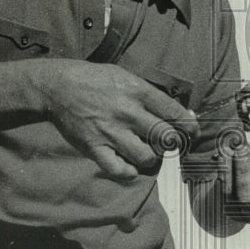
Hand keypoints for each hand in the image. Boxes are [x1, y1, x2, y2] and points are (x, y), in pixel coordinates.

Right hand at [36, 59, 198, 179]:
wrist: (57, 87)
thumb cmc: (94, 80)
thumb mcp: (125, 76)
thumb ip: (150, 94)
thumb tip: (179, 113)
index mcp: (137, 91)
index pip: (174, 112)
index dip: (189, 126)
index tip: (192, 133)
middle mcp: (127, 112)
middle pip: (165, 137)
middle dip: (172, 144)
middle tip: (167, 144)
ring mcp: (110, 132)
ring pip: (146, 157)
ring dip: (150, 158)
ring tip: (145, 151)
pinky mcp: (94, 147)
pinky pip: (119, 170)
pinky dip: (128, 172)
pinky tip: (128, 165)